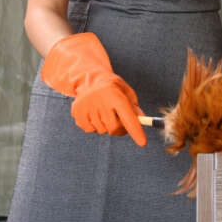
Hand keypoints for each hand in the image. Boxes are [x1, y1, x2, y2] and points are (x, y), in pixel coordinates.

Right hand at [41, 32, 147, 146]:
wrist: (90, 79)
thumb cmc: (114, 87)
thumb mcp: (127, 92)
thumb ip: (135, 107)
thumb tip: (142, 120)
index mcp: (115, 96)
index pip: (128, 117)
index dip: (136, 131)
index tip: (143, 143)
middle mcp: (100, 102)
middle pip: (114, 128)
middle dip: (120, 129)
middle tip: (122, 124)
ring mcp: (87, 108)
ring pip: (102, 130)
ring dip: (106, 126)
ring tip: (105, 112)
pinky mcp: (77, 114)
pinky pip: (90, 130)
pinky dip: (95, 125)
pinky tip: (94, 113)